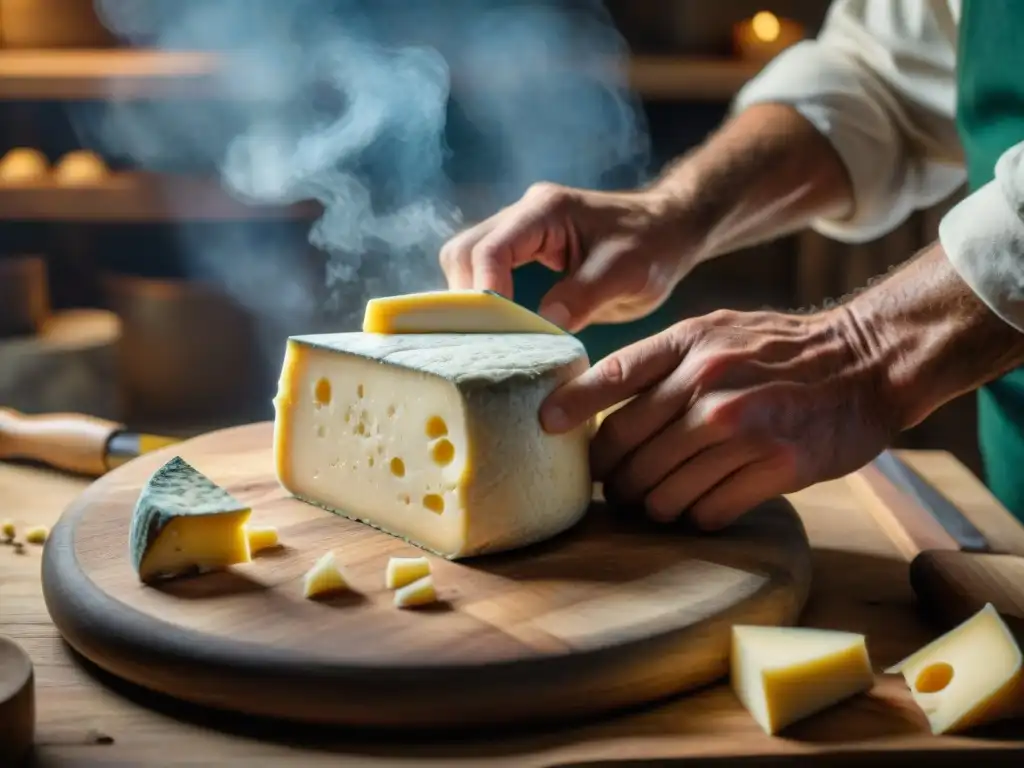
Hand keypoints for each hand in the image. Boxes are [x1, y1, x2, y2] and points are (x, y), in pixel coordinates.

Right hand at [439, 182, 698, 332]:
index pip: (491, 249)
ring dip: (471, 299)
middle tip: (485, 339)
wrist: (669, 230)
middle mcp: (523, 214)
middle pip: (464, 251)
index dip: (485, 291)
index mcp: (546, 211)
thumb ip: (583, 296)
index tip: (496, 331)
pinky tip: (497, 328)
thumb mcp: (626, 274)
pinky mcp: (522, 250)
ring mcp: (519, 230)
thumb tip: (541, 325)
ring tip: (490, 337)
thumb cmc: (653, 245)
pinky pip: (484, 271)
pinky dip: (483, 299)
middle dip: (466, 296)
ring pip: (466, 260)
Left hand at [539, 307, 897, 529]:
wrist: (866, 363)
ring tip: (658, 501)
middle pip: (627, 450)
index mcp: (689, 344)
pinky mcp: (776, 465)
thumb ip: (660, 363)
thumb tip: (594, 402)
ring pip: (662, 491)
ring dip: (652, 505)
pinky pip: (706, 511)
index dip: (571, 408)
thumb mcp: (715, 331)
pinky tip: (703, 504)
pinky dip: (696, 515)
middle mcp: (709, 384)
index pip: (611, 377)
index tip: (545, 427)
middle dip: (612, 478)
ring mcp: (743, 426)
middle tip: (614, 488)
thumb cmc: (778, 351)